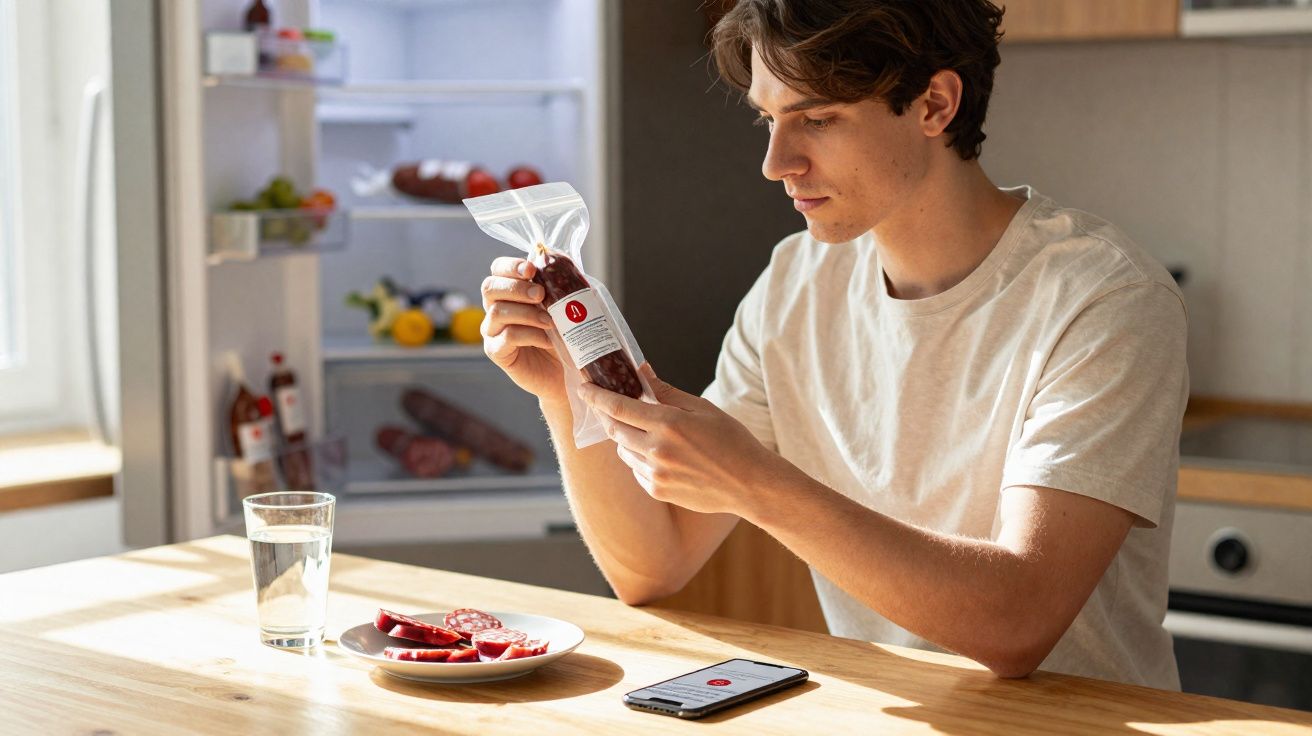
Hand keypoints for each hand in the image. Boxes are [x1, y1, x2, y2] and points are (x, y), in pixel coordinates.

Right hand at [480, 257, 565, 404]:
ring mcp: (493, 331)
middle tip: (540, 294)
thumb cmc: (565, 334)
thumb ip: (561, 281)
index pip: (498, 269)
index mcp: (510, 291)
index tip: (531, 269)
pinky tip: (547, 339)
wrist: (566, 371)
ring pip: (497, 312)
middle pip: (490, 287)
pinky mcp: (497, 352)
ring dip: (527, 313)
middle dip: (515, 287)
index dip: (511, 266)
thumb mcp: (568, 304)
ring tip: (551, 321)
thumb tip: (560, 257)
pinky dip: (529, 335)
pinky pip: (506, 337)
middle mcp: (496, 308)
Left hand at [578, 363, 796, 516]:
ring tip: (648, 432)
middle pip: (614, 429)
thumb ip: (666, 392)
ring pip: (623, 451)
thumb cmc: (732, 441)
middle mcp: (657, 450)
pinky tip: (662, 456)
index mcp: (669, 424)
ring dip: (626, 438)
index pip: (618, 407)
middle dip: (608, 415)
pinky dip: (639, 459)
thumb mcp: (702, 409)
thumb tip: (640, 372)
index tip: (582, 387)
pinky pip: (636, 470)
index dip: (596, 396)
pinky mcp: (658, 491)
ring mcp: (656, 473)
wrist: (750, 484)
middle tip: (608, 405)